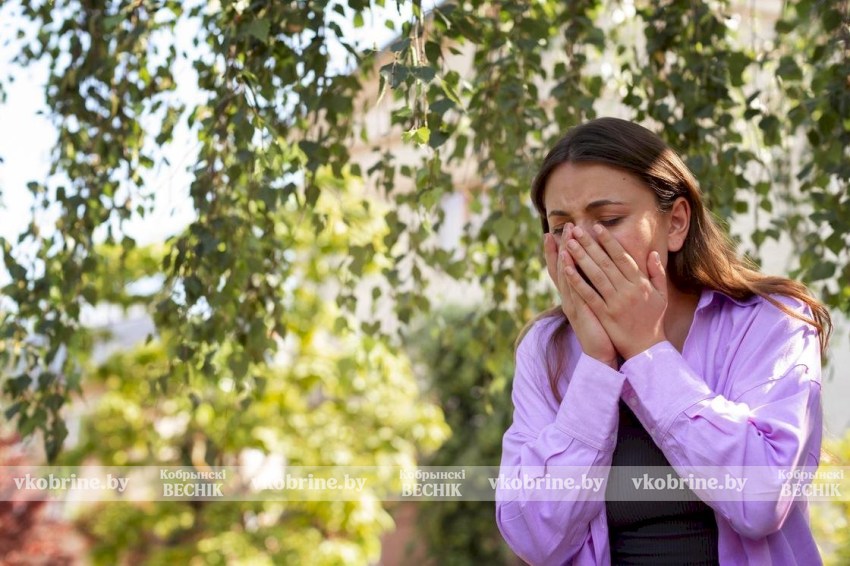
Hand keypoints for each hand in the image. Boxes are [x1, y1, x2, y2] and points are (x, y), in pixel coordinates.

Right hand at [543, 223, 617, 367]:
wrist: (601, 354)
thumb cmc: (603, 330)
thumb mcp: (599, 305)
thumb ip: (597, 288)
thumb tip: (601, 271)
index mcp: (576, 295)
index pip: (566, 268)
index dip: (561, 251)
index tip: (559, 233)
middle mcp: (570, 297)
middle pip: (562, 268)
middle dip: (563, 247)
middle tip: (564, 227)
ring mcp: (572, 303)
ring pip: (565, 275)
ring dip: (564, 255)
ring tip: (564, 237)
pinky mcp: (578, 311)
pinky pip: (572, 290)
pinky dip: (568, 275)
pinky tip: (566, 261)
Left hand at [562, 224, 666, 359]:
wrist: (647, 348)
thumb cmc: (653, 319)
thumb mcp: (661, 295)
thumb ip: (657, 273)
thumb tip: (652, 253)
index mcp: (640, 283)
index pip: (622, 257)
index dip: (608, 241)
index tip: (597, 227)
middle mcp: (627, 290)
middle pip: (606, 263)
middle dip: (590, 244)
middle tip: (576, 230)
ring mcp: (615, 303)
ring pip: (596, 276)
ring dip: (581, 258)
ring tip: (568, 244)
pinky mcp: (605, 314)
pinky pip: (589, 295)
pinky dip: (577, 281)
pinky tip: (566, 269)